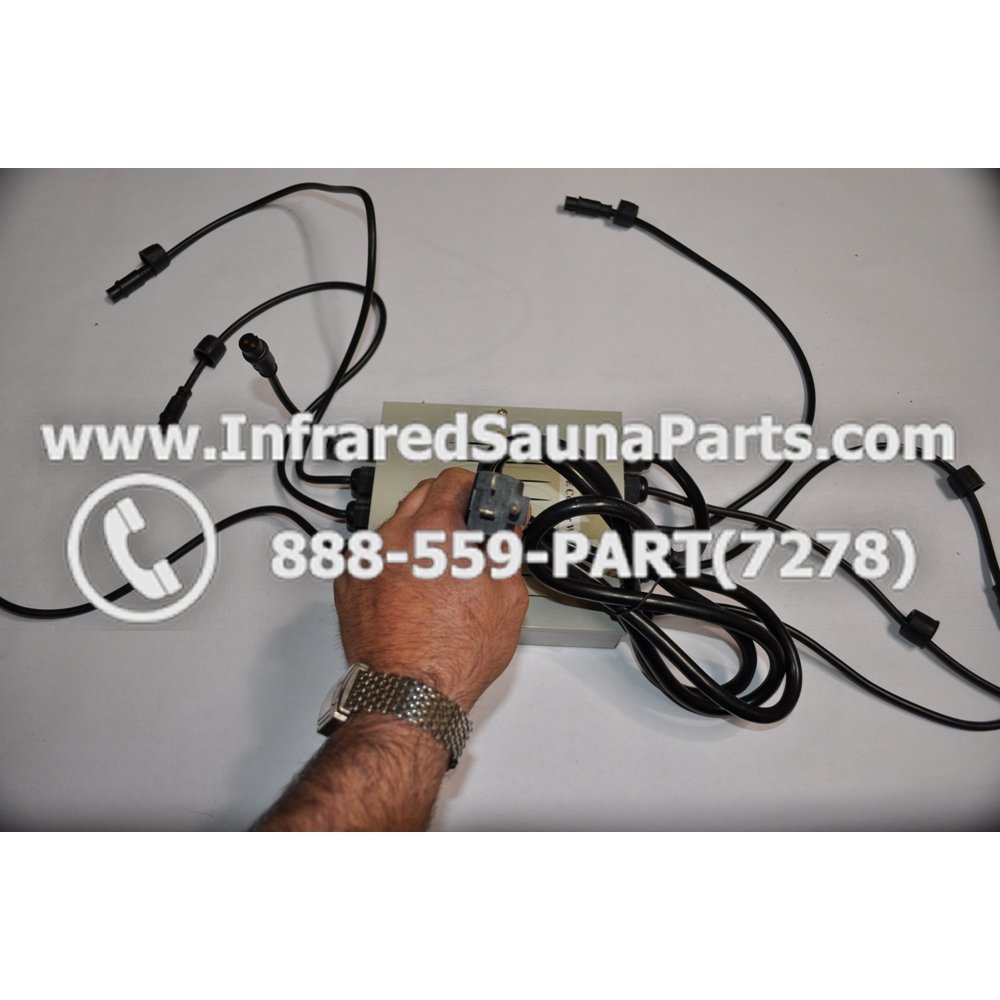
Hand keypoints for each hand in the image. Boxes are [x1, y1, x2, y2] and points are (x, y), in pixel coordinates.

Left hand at [334, 468, 529, 711]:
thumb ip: (505, 552)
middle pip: (420, 495)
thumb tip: (505, 534)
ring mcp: (365, 559)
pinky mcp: (348, 583)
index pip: (453, 480)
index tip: (482, 498)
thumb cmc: (452, 655)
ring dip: (415, 537)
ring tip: (436, 572)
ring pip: (393, 527)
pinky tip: (409, 590)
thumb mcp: (506, 598)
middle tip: (463, 531)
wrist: (408, 694)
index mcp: (433, 530)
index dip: (474, 487)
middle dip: (445, 506)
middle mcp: (393, 537)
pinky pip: (372, 557)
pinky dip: (390, 564)